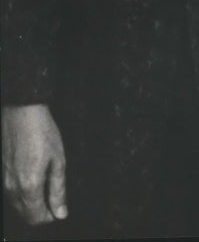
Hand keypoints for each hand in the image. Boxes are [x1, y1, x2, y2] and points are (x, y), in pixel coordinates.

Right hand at [2, 104, 67, 224]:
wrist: (21, 112)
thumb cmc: (42, 132)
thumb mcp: (58, 159)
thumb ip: (58, 189)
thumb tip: (61, 212)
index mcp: (29, 186)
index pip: (37, 218)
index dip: (51, 217)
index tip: (60, 208)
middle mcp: (13, 188)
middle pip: (26, 215)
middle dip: (42, 213)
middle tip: (55, 200)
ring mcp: (5, 181)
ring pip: (18, 206)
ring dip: (32, 205)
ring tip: (47, 189)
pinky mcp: (2, 173)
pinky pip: (12, 194)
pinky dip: (24, 195)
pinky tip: (35, 181)